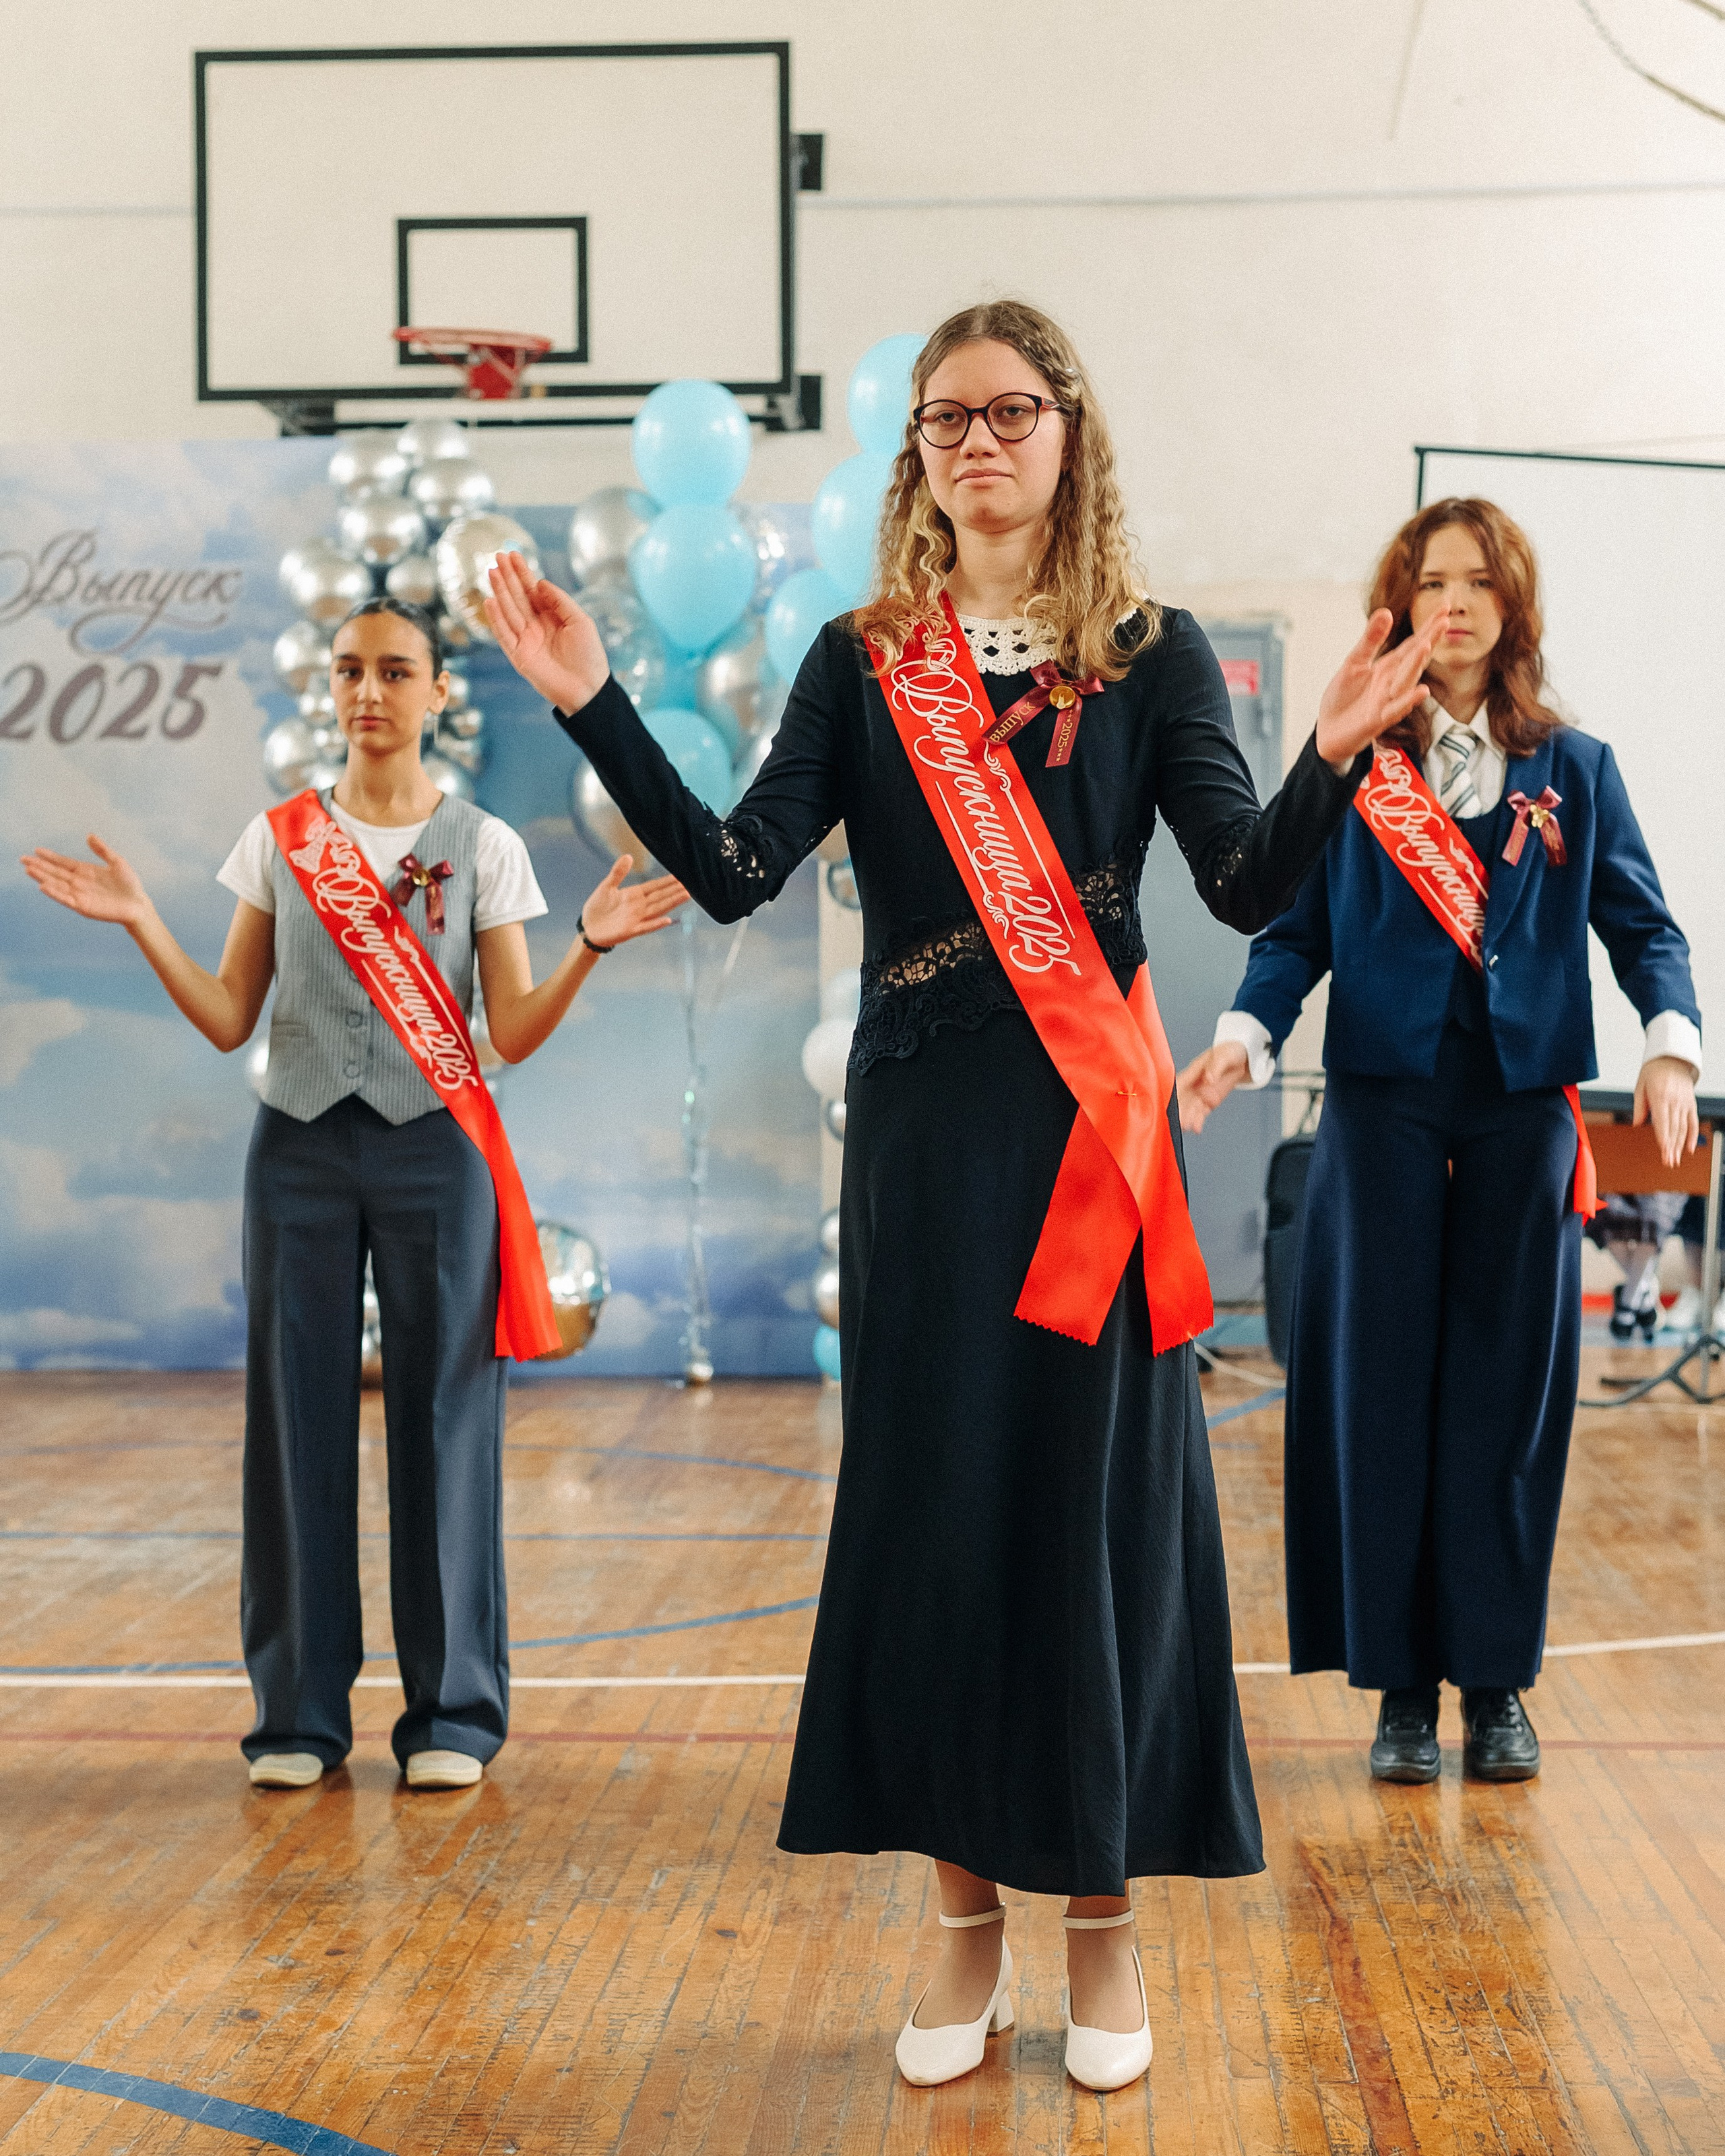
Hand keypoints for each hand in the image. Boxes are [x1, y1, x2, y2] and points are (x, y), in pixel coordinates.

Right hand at [20, 835, 153, 928]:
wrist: (138, 905)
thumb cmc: (129, 884)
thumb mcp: (117, 862)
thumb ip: (102, 850)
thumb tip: (89, 835)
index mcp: (85, 871)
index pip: (63, 862)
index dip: (50, 857)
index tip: (36, 850)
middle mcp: (79, 882)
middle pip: (55, 873)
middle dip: (39, 866)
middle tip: (23, 859)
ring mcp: (79, 894)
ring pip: (56, 884)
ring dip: (42, 878)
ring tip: (28, 870)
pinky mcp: (83, 906)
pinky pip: (65, 898)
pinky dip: (54, 893)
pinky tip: (43, 886)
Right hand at [486, 551, 610, 713]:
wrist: (588, 688)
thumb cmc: (589, 655)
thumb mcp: (580, 620)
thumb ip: (560, 600)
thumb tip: (540, 582)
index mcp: (551, 616)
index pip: (533, 590)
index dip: (522, 572)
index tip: (512, 554)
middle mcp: (536, 626)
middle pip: (518, 596)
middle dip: (508, 577)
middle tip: (497, 555)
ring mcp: (526, 640)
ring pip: (509, 611)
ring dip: (500, 592)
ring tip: (492, 572)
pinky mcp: (519, 655)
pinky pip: (504, 634)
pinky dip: (496, 619)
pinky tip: (490, 601)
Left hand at [579, 855, 688, 948]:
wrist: (588, 928)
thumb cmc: (597, 908)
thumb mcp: (607, 886)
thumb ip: (618, 872)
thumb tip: (628, 856)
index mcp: (634, 895)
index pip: (654, 886)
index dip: (666, 882)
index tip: (679, 877)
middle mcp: (639, 907)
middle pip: (660, 897)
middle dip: (674, 890)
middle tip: (689, 884)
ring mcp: (636, 919)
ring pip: (658, 909)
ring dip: (671, 903)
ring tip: (686, 896)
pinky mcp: (630, 931)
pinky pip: (645, 927)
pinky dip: (655, 924)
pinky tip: (667, 920)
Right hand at [1176, 1040, 1249, 1133]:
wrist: (1243, 1059)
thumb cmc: (1231, 1052)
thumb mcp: (1226, 1055)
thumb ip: (1216, 1066)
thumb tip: (1209, 1078)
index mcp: (1193, 1070)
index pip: (1179, 1083)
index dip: (1172, 1093)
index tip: (1170, 1103)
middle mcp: (1193, 1084)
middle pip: (1181, 1099)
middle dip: (1178, 1110)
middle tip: (1177, 1121)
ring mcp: (1200, 1094)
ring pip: (1190, 1108)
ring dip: (1187, 1118)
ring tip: (1187, 1127)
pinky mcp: (1209, 1102)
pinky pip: (1201, 1113)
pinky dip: (1198, 1121)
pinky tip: (1196, 1129)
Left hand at [1314, 605, 1449, 767]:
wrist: (1328, 732)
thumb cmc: (1344, 698)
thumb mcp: (1354, 663)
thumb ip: (1370, 640)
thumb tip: (1386, 611)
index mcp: (1388, 668)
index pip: (1412, 644)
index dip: (1428, 627)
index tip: (1445, 607)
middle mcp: (1393, 683)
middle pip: (1415, 659)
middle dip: (1429, 640)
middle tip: (1444, 621)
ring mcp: (1387, 702)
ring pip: (1406, 681)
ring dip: (1416, 664)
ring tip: (1426, 645)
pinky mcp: (1377, 721)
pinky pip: (1395, 710)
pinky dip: (1407, 701)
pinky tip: (1421, 691)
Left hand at [1633, 1054, 1699, 1170]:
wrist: (1673, 1059)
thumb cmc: (1654, 1072)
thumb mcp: (1641, 1086)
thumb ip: (1639, 1106)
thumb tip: (1637, 1124)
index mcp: (1661, 1097)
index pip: (1663, 1122)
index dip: (1664, 1138)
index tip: (1663, 1151)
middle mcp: (1675, 1101)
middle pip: (1674, 1128)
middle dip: (1671, 1147)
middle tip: (1668, 1162)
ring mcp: (1685, 1103)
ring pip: (1683, 1128)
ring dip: (1680, 1146)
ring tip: (1675, 1160)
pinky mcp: (1691, 1104)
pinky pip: (1693, 1122)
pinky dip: (1692, 1136)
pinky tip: (1689, 1148)